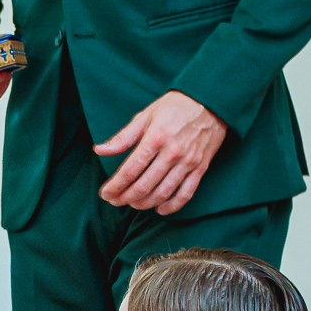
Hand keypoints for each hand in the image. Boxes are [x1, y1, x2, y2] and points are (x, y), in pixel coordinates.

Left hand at [95, 91, 227, 213]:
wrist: (211, 101)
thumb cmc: (174, 107)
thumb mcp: (146, 116)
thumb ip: (123, 137)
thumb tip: (100, 150)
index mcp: (156, 138)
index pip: (131, 170)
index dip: (116, 186)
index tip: (105, 194)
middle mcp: (172, 152)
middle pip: (144, 185)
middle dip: (125, 197)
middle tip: (115, 201)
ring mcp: (188, 162)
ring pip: (163, 193)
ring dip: (144, 203)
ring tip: (132, 204)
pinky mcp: (201, 167)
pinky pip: (186, 193)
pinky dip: (172, 206)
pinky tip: (160, 209)